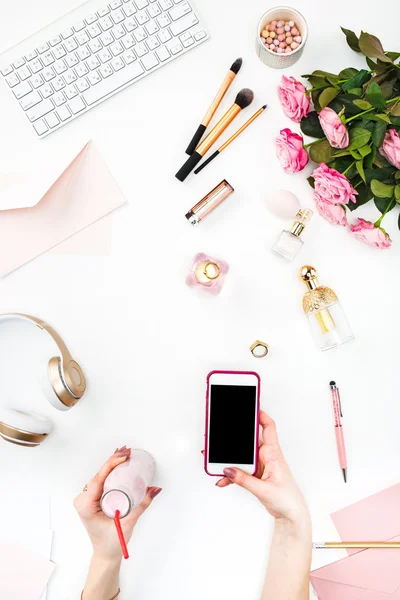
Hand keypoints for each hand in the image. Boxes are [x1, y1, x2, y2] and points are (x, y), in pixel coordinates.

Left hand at [74, 447, 161, 560]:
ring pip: (100, 476)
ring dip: (112, 464)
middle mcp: (83, 500)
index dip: (111, 464)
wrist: (105, 553)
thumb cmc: (111, 542)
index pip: (98, 479)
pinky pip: (101, 481)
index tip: (123, 456)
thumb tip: (154, 489)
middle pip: (99, 474)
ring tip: (124, 454)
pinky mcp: (92, 498)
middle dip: (113, 461)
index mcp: (86, 505)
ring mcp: (86, 498)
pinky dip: (110, 471)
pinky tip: (117, 462)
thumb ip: (142, 505)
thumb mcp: (128, 523)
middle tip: (127, 452)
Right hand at [217, 411, 308, 525]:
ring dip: (229, 459)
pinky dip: (231, 474)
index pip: (268, 428)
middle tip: (220, 435)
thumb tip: (228, 470)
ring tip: (215, 460)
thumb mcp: (264, 490)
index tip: (249, 406)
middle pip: (248, 441)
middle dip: (234, 438)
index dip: (260, 415)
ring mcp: (261, 466)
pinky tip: (222, 479)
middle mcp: (267, 457)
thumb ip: (244, 480)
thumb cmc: (288, 501)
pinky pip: (240, 470)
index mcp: (273, 455)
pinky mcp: (256, 475)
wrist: (292, 516)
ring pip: (242, 456)